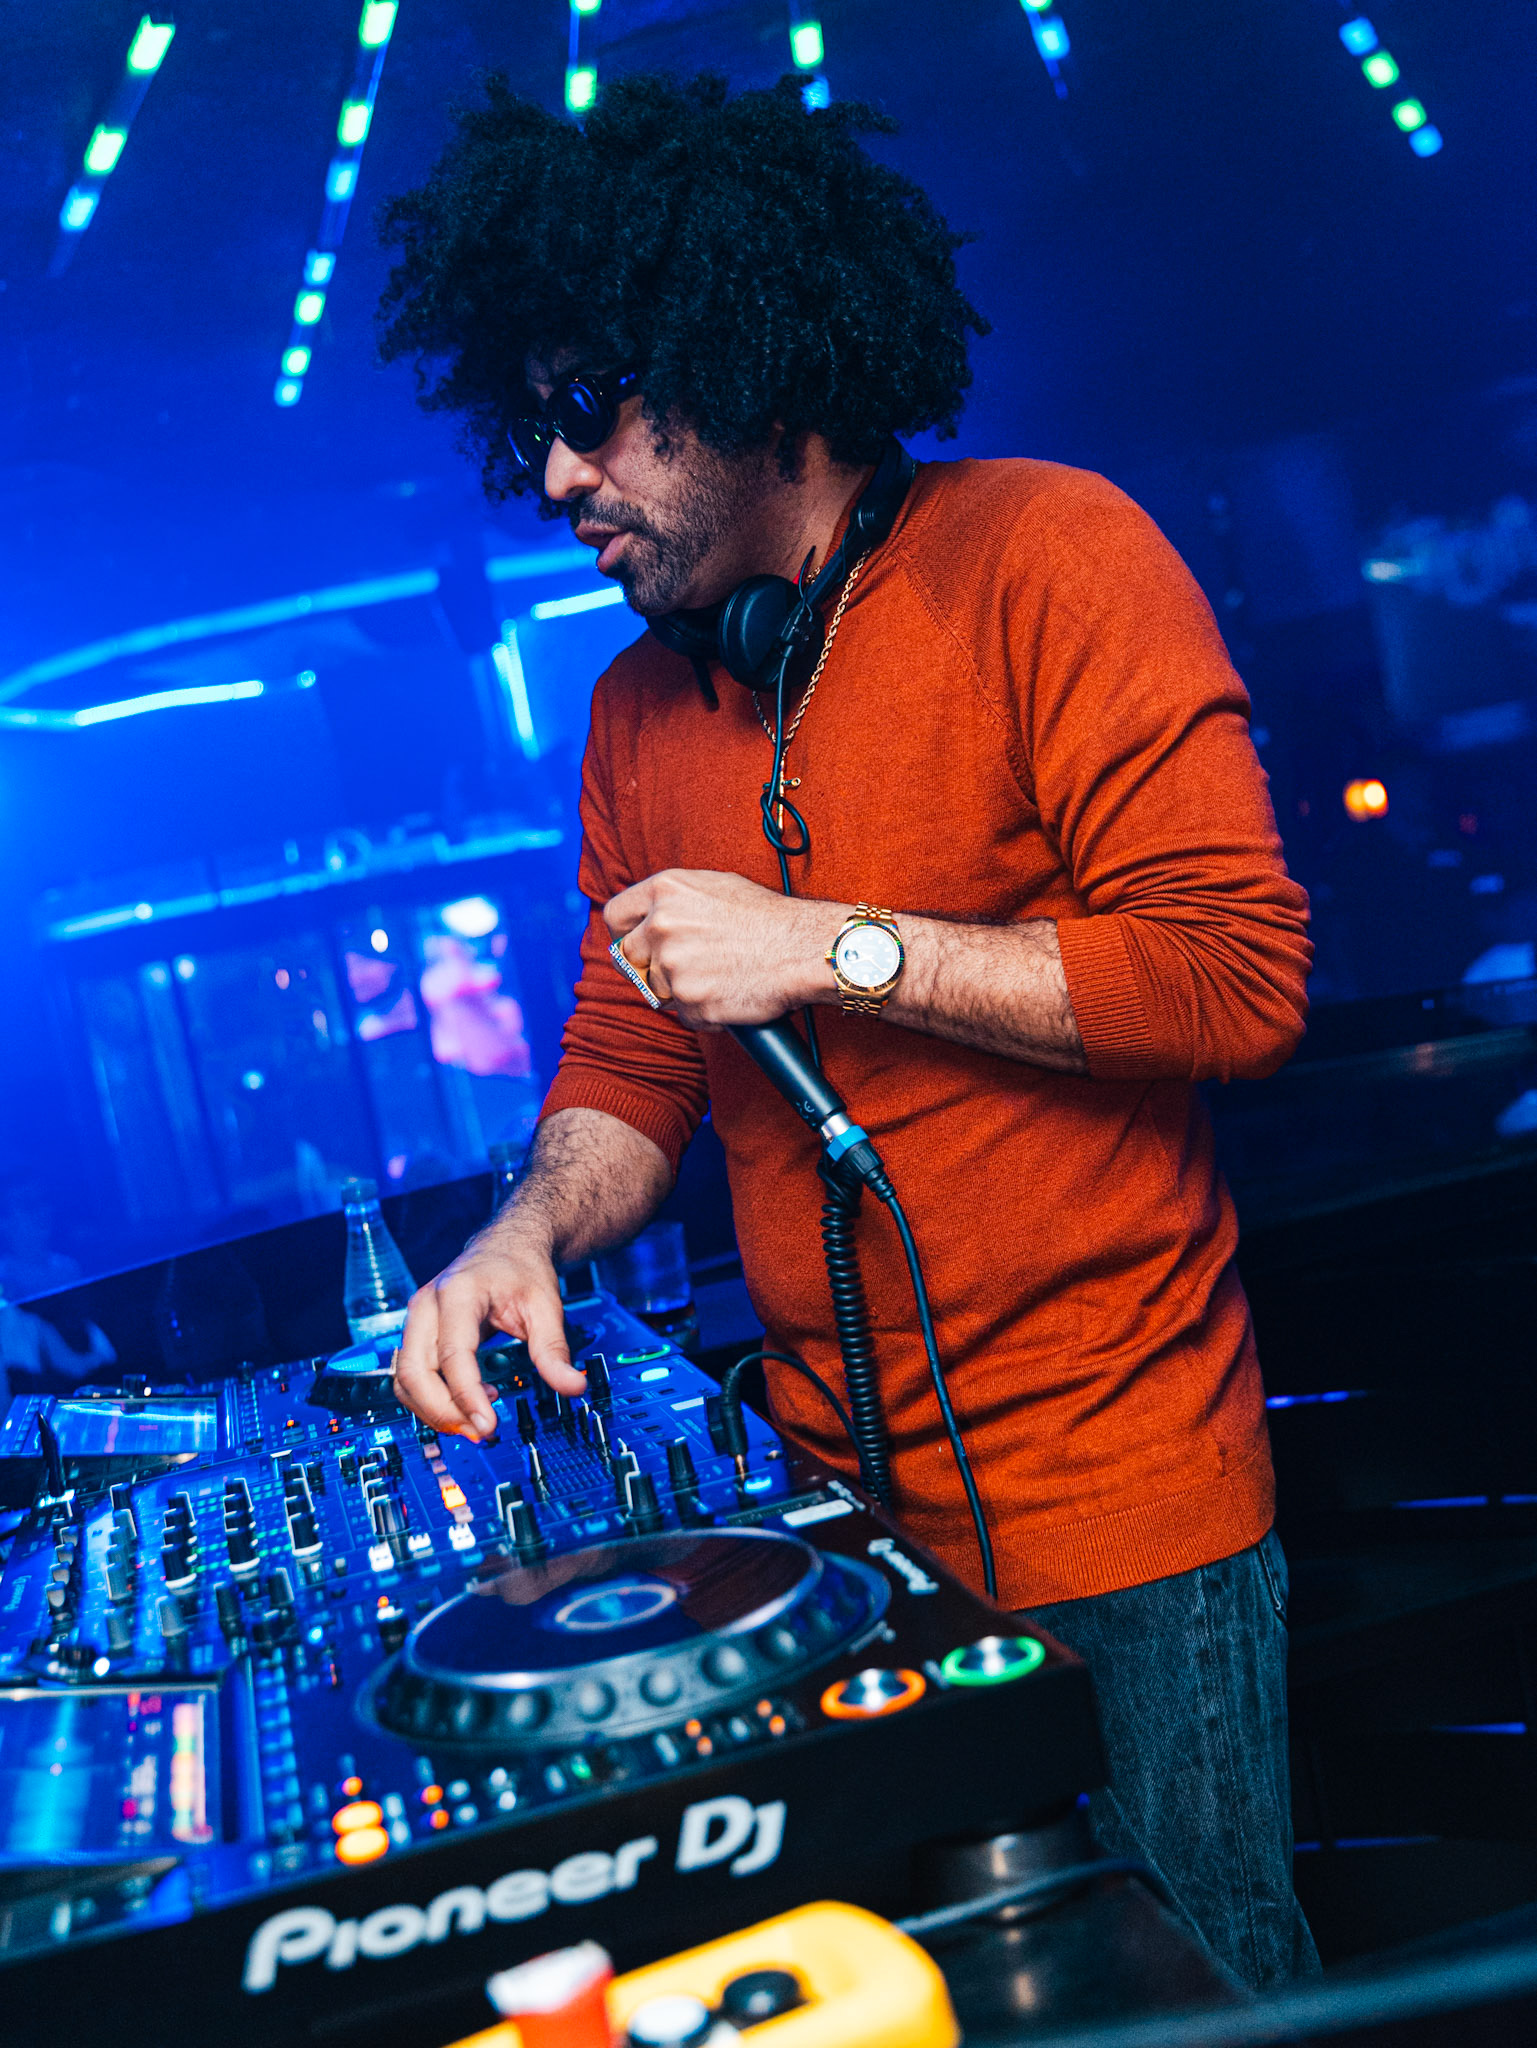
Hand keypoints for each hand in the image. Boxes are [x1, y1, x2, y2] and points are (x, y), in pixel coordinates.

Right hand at [391, 1233, 587, 1441]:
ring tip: (476, 1424)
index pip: (453, 1355)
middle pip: (414, 1371)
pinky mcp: (416, 1333)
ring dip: (434, 1410)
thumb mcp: (546, 1305)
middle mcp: (427, 1306)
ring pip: (405, 1379)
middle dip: (443, 1411)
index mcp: (459, 1293)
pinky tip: (466, 1406)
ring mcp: (416, 1319)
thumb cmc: (522, 1270)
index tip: (488, 1424)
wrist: (506, 1246)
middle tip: (481, 1432)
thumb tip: (573, 1386)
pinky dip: (431, 1399)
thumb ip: (555, 1349)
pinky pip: (410, 1376)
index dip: (467, 1396)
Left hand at [604, 869, 843, 1027]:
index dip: (623, 934)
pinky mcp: (690, 1002)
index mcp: (665, 891)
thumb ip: (674, 901)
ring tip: (719, 976)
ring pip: (658, 989)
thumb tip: (649, 917)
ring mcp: (672, 966)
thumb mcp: (714, 887)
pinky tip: (729, 993)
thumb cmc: (767, 917)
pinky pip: (684, 1015)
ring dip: (682, 990)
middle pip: (629, 958)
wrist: (802, 948)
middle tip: (684, 967)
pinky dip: (703, 1011)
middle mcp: (661, 926)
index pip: (615, 916)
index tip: (634, 945)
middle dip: (650, 966)